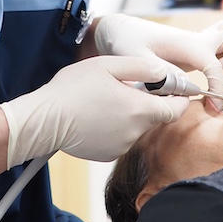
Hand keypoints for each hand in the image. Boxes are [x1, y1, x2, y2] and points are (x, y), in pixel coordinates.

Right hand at [0, 56, 187, 167]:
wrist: (45, 120)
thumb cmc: (73, 89)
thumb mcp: (108, 66)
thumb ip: (142, 68)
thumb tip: (165, 72)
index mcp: (139, 109)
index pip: (176, 109)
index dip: (177, 97)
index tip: (169, 88)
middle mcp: (135, 132)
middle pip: (155, 117)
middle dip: (146, 102)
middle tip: (123, 87)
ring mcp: (122, 146)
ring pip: (136, 127)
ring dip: (129, 115)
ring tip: (103, 101)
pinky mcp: (108, 155)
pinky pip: (121, 138)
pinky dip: (115, 128)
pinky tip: (96, 117)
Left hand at [92, 15, 222, 100]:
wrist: (121, 30)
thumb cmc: (127, 41)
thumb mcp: (139, 59)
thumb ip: (163, 73)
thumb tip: (187, 86)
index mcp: (185, 43)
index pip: (213, 64)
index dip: (218, 85)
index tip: (214, 104)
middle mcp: (196, 40)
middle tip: (212, 78)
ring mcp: (196, 43)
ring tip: (208, 75)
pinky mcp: (193, 49)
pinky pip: (219, 47)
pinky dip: (221, 58)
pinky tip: (202, 72)